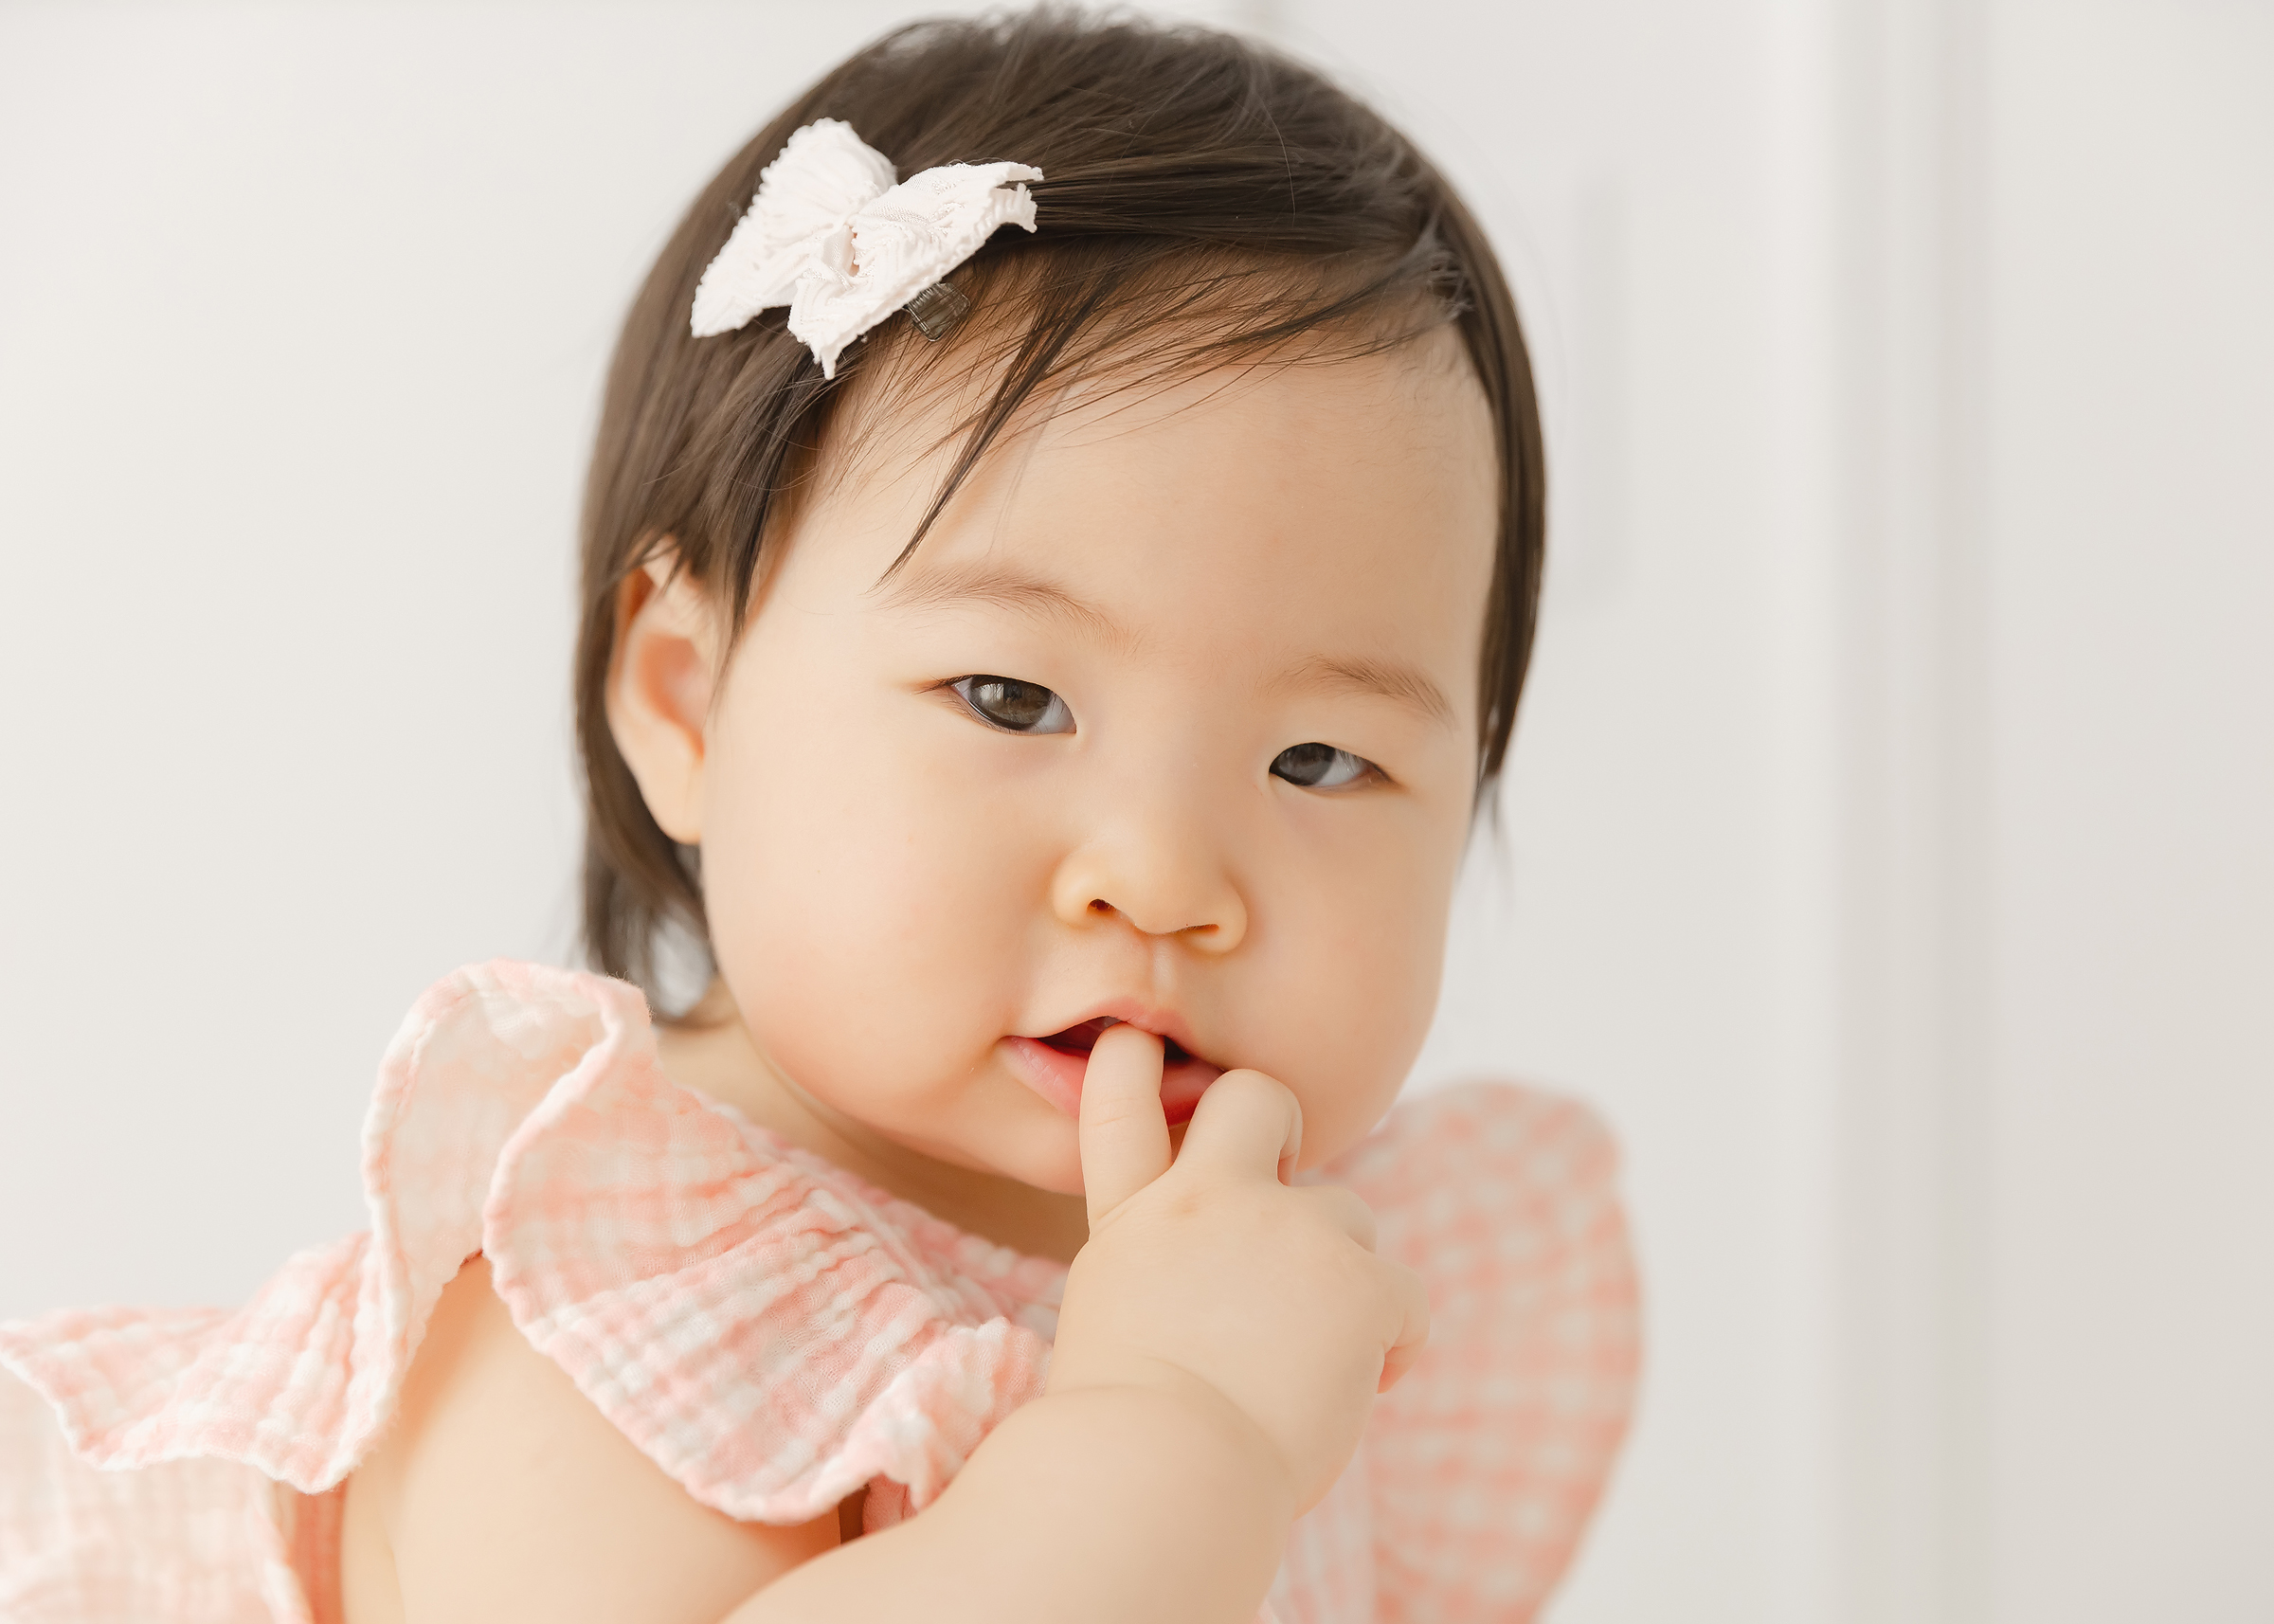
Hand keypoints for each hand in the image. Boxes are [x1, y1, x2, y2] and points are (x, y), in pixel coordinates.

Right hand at [1046, 1025, 1429, 1511]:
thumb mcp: (1111, 1320)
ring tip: (1305, 1360)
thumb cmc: (1124, 1436)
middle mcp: (1208, 1199)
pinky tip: (1360, 1387)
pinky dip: (1393, 1342)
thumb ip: (1159, 1270)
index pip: (1120, 1099)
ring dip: (1341, 1275)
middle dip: (1280, 1124)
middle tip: (1284, 1197)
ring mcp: (1287, 1228)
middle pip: (1257, 1097)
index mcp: (1134, 1218)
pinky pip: (1406, 1298)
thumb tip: (1211, 1285)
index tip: (1136, 1044)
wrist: (1158, 1473)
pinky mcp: (1358, 1281)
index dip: (1132, 1060)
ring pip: (1350, 1215)